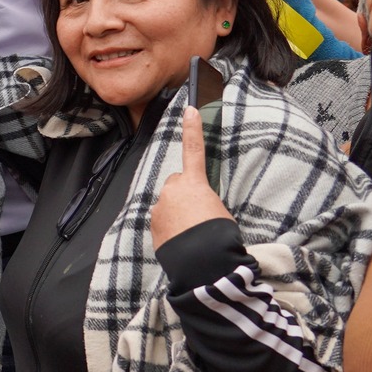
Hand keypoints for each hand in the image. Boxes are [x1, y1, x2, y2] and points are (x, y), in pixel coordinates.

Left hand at [149, 107, 232, 245]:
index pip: (193, 150)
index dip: (192, 128)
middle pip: (177, 184)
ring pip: (167, 203)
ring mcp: (159, 207)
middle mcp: (172, 190)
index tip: (189, 108)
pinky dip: (169, 226)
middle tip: (199, 213)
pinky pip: (161, 220)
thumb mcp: (219, 211)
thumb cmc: (219, 237)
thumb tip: (194, 207)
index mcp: (193, 183)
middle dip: (184, 193)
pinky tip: (181, 240)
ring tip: (191, 232)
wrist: (202, 263)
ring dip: (176, 212)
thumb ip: (202, 201)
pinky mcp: (152, 224)